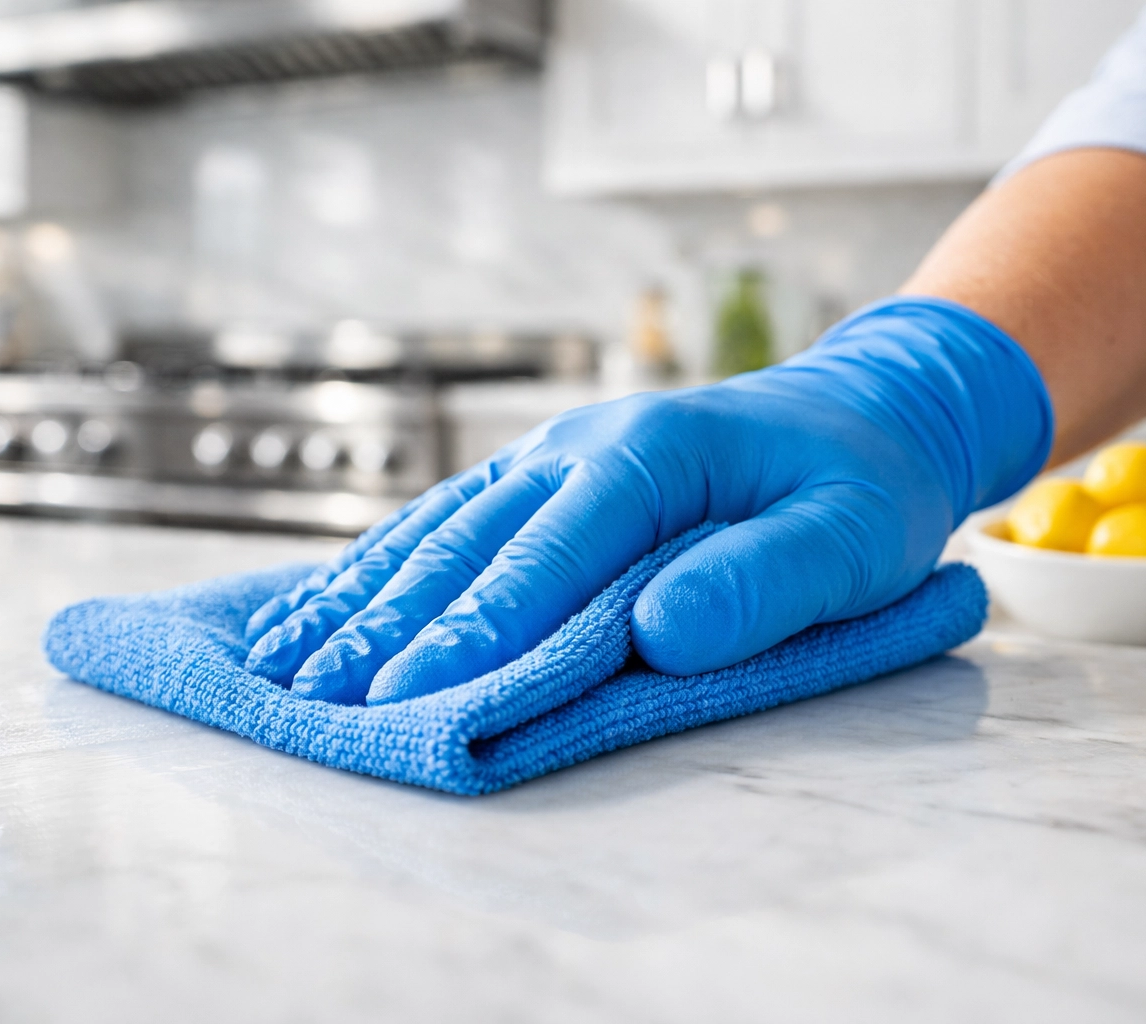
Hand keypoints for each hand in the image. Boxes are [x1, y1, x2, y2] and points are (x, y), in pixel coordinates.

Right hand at [244, 298, 1052, 704]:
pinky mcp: (541, 480)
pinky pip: (448, 523)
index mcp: (650, 456)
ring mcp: (551, 458)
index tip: (407, 695)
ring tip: (284, 660)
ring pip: (437, 532)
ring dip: (360, 598)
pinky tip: (330, 604)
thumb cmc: (861, 483)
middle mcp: (580, 448)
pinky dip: (382, 568)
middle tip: (311, 697)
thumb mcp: (854, 535)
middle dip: (385, 625)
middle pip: (465, 544)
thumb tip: (658, 631)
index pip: (546, 555)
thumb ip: (764, 581)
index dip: (474, 629)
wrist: (861, 410)